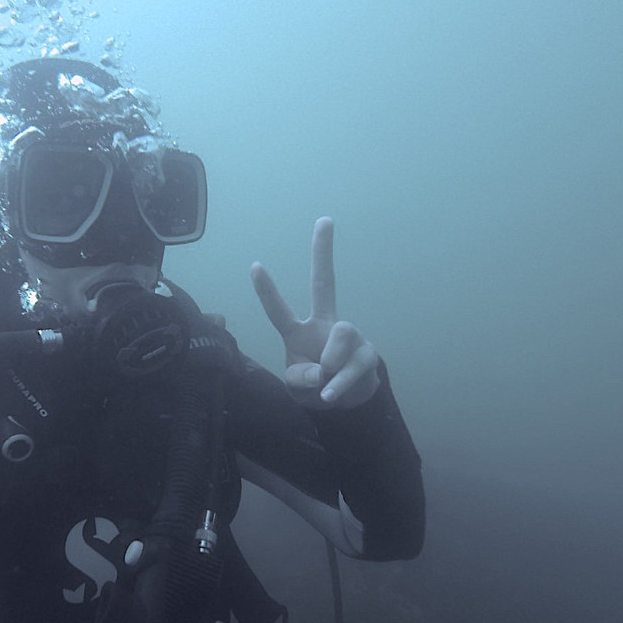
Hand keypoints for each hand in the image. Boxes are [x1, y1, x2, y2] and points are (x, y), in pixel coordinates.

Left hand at [251, 217, 379, 409]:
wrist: (347, 403)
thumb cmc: (316, 387)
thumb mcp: (296, 388)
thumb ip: (299, 380)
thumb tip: (320, 371)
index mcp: (299, 332)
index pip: (279, 310)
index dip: (267, 290)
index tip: (255, 265)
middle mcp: (324, 325)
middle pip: (324, 283)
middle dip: (323, 252)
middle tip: (324, 219)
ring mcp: (348, 335)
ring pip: (342, 333)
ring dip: (331, 363)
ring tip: (326, 386)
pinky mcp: (367, 352)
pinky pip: (353, 365)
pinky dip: (340, 385)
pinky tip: (331, 395)